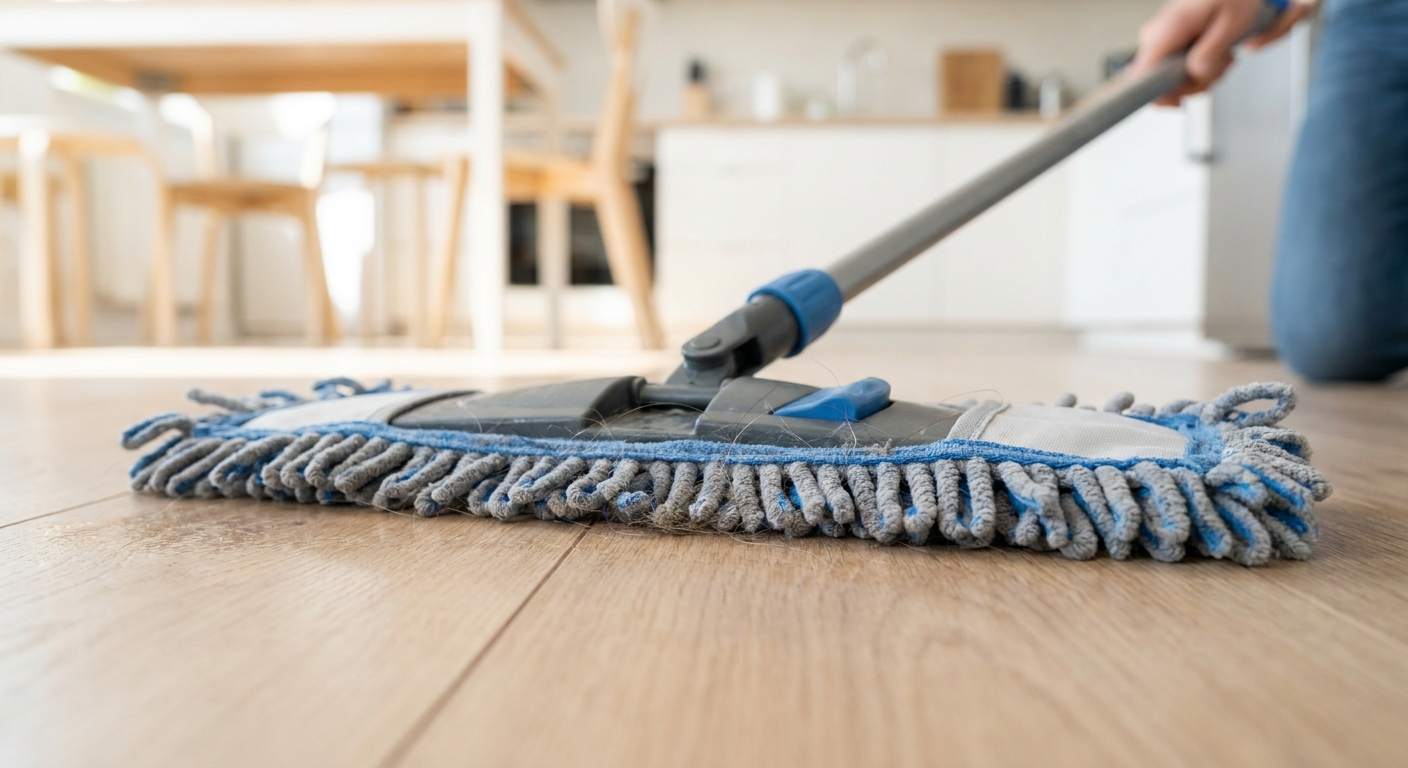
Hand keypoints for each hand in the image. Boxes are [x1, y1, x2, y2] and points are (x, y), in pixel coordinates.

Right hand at [1132, 0, 1315, 104]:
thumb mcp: (1231, 23)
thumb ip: (1211, 51)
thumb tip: (1195, 72)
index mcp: (1166, 30)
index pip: (1142, 75)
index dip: (1160, 95)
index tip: (1181, 100)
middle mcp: (1155, 38)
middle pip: (1160, 86)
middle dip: (1194, 84)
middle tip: (1219, 67)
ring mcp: (1159, 44)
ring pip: (1171, 84)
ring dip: (1203, 77)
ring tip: (1221, 56)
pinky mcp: (1166, 49)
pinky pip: (1175, 75)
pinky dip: (1199, 72)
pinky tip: (1214, 57)